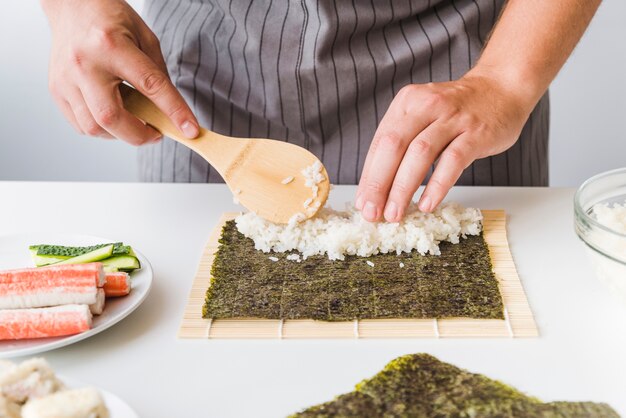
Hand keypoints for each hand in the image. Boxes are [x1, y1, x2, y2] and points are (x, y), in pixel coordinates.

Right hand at [42, 0, 198, 144]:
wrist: (71, 6)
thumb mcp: (145, 38)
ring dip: (120, 134)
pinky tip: (114, 115)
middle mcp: (84, 63)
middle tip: (156, 133)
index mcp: (110, 45)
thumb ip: (158, 75)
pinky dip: (102, 129)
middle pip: (110, 117)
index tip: (189, 130)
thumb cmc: (110, 20)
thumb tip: (170, 112)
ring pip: (93, 127)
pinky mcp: (57, 90)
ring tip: (134, 121)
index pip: (150, 86)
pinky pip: (81, 124)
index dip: (174, 112)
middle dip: (139, 135)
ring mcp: (65, 79)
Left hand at [355, 72, 533, 221]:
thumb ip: (402, 143)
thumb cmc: (457, 111)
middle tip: (373, 213)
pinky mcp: (476, 133)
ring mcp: (452, 118)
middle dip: (379, 183)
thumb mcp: (423, 116)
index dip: (368, 176)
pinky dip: (437, 185)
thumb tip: (376, 188)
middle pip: (393, 146)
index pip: (380, 143)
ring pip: (420, 154)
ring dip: (403, 188)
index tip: (363, 203)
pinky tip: (427, 203)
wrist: (502, 88)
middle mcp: (426, 105)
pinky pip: (452, 161)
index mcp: (407, 103)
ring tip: (395, 213)